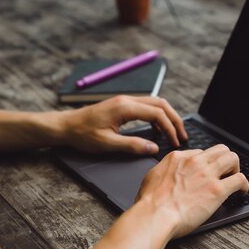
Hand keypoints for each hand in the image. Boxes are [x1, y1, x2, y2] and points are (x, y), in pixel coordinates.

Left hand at [59, 95, 187, 153]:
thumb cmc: (83, 135)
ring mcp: (125, 101)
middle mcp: (127, 100)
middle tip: (183, 136)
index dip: (170, 128)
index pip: (157, 114)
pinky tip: (156, 131)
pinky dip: (157, 117)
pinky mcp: (122, 105)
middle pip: (161, 104)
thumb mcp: (108, 144)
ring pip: (155, 103)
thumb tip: (154, 148)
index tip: (176, 143)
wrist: (66, 126)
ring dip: (167, 117)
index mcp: (125, 107)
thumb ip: (133, 146)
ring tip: (174, 133)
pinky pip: (146, 107)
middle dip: (174, 120)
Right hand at [135, 145, 248, 237]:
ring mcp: (207, 175)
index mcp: (178, 158)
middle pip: (220, 150)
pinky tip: (241, 192)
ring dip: (235, 169)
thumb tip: (167, 174)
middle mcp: (194, 162)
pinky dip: (244, 185)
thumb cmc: (149, 204)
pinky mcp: (217, 190)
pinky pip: (240, 179)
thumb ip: (163, 171)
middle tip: (225, 174)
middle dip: (224, 161)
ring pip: (232, 158)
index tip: (207, 174)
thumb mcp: (151, 177)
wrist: (154, 215)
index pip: (200, 153)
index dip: (206, 164)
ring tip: (233, 181)